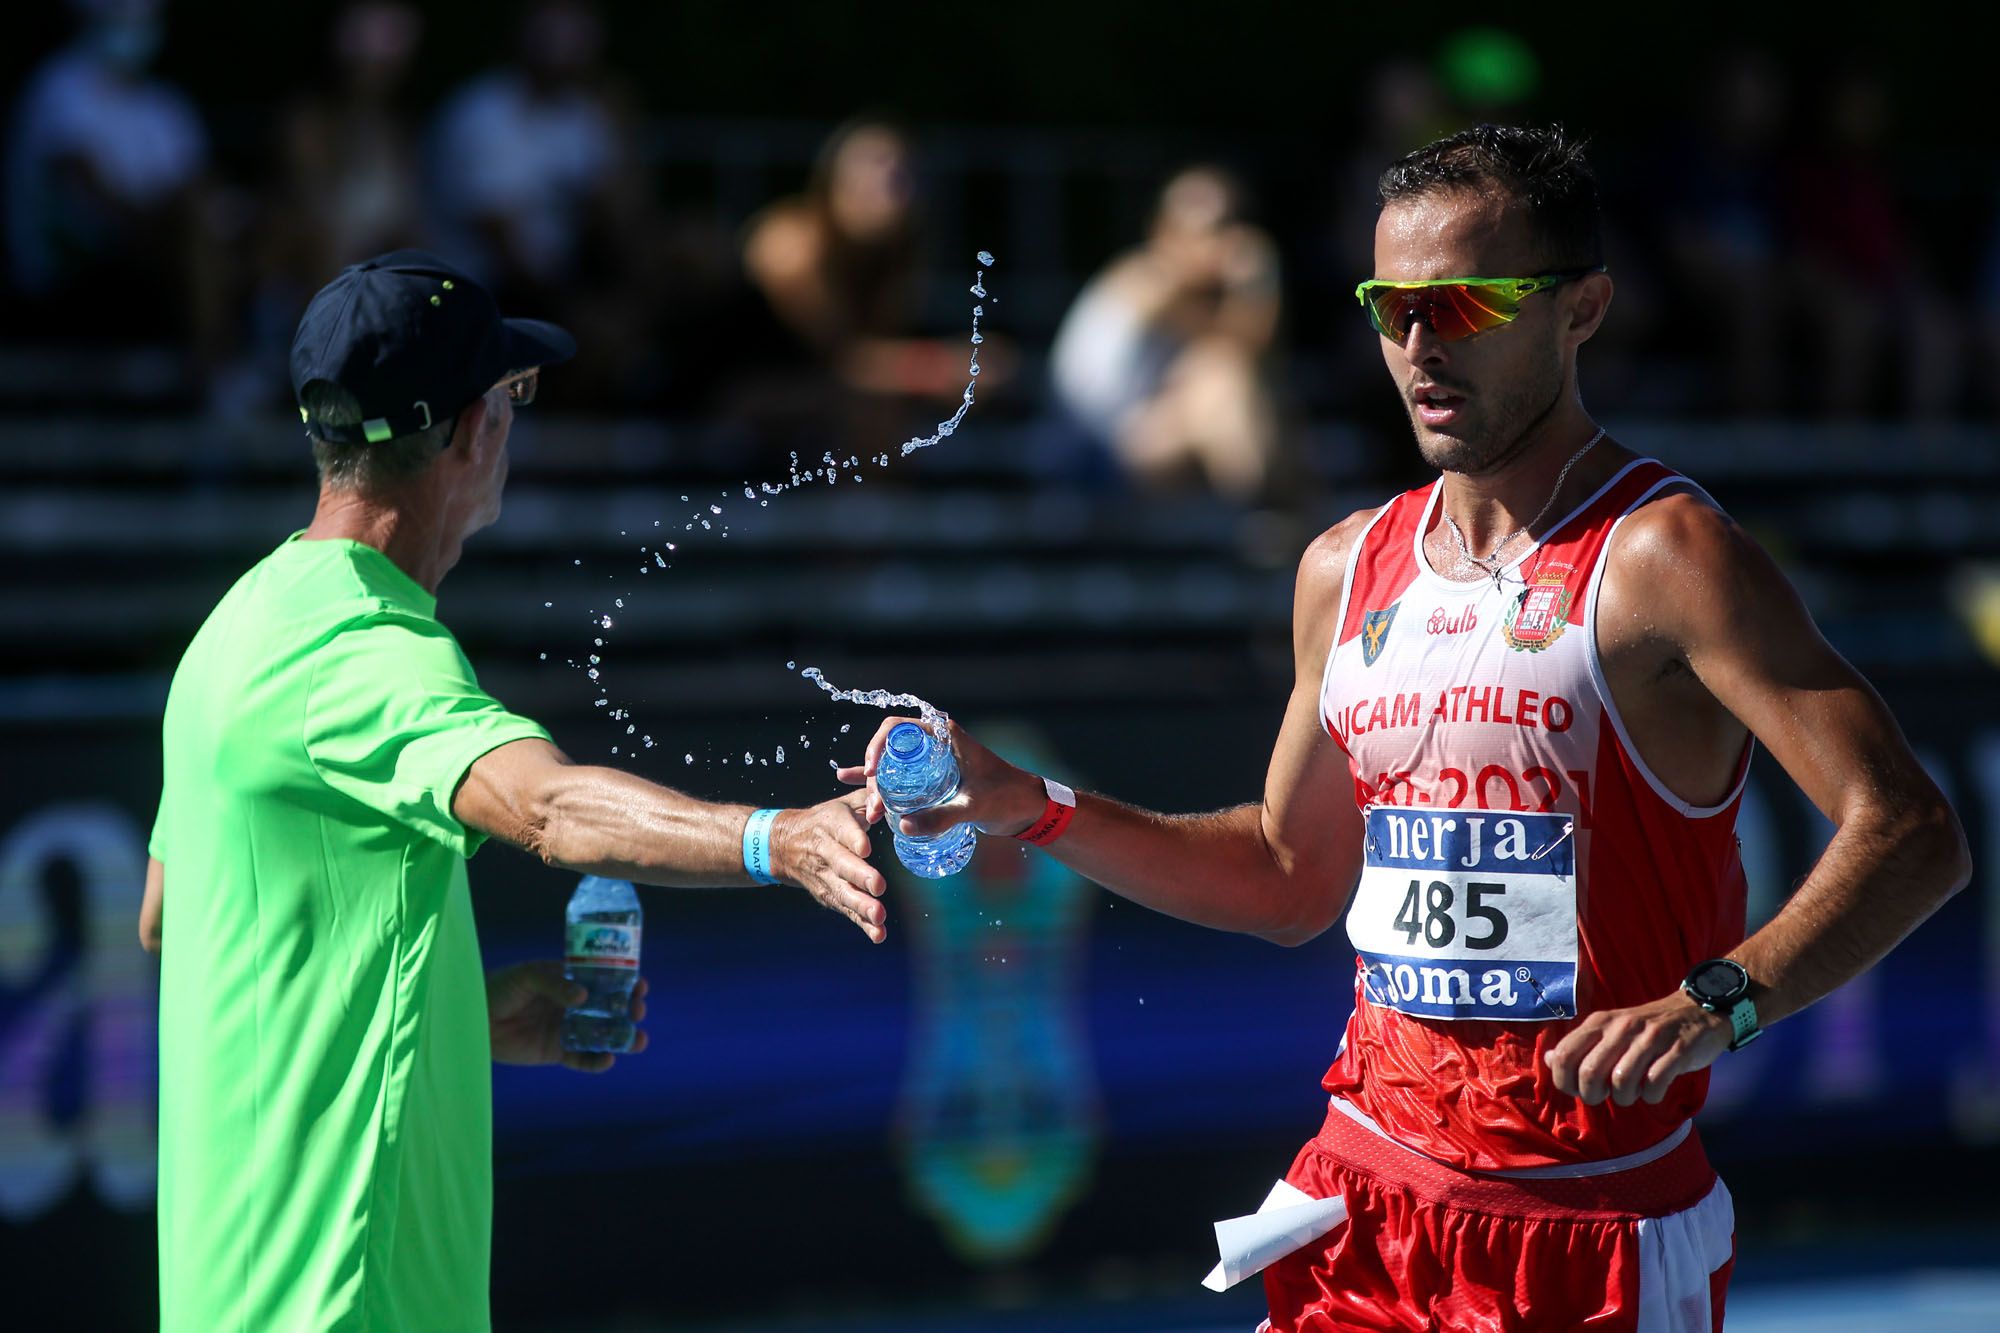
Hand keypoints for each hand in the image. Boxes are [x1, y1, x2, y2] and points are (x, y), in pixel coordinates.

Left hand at [487, 959, 648, 1073]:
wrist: (473, 1018)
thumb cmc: (499, 987)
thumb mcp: (527, 975)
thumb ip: (555, 983)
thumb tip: (584, 996)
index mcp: (570, 980)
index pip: (605, 979)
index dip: (625, 982)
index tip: (639, 984)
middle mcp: (574, 1004)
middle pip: (610, 1008)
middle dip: (630, 1010)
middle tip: (638, 1010)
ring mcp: (567, 1029)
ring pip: (603, 1035)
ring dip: (623, 1038)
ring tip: (638, 1041)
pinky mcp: (557, 1052)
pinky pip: (583, 1059)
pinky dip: (598, 1062)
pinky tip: (608, 1059)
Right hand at [770, 789, 890, 943]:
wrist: (783, 844)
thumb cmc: (826, 820)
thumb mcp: (844, 802)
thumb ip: (871, 798)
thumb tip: (890, 802)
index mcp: (831, 824)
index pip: (842, 830)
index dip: (853, 838)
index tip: (865, 848)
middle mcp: (826, 851)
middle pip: (842, 864)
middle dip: (860, 875)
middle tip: (878, 886)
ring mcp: (825, 876)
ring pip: (842, 891)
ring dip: (861, 906)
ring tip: (879, 917)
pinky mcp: (828, 895)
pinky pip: (845, 910)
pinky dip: (861, 923)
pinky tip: (878, 934)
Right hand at [836, 716, 1046, 837]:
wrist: (1027, 808)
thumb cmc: (1007, 798)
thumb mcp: (973, 806)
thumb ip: (941, 816)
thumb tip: (904, 825)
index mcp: (945, 736)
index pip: (898, 728)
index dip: (877, 746)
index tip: (871, 772)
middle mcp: (935, 744)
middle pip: (891, 751)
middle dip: (875, 777)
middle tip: (876, 807)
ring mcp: (932, 762)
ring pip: (893, 767)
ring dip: (877, 787)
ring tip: (872, 814)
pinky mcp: (932, 780)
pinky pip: (900, 778)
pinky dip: (879, 782)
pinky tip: (852, 785)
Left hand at [1544, 991, 1733, 1105]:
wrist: (1698, 1010)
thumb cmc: (1648, 1029)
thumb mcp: (1610, 1029)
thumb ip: (1580, 1045)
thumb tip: (1549, 1059)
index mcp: (1600, 1022)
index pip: (1565, 1055)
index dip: (1565, 1081)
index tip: (1579, 1090)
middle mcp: (1622, 1027)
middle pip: (1590, 1073)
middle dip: (1593, 1095)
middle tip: (1606, 1096)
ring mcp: (1651, 1038)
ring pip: (1622, 1081)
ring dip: (1625, 1098)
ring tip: (1632, 1095)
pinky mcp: (1678, 1050)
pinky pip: (1655, 1082)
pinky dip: (1652, 1095)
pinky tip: (1654, 1091)